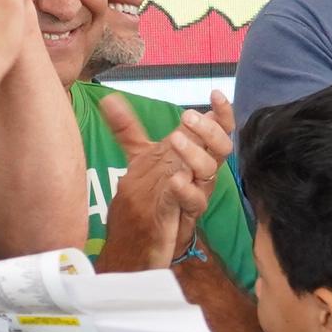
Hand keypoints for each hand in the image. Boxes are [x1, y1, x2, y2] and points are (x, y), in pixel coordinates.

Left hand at [94, 91, 231, 272]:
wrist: (143, 237)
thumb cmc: (150, 194)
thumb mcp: (137, 158)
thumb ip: (127, 130)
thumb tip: (110, 99)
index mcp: (194, 154)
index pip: (217, 129)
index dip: (221, 112)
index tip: (215, 94)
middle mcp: (200, 172)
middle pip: (221, 147)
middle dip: (208, 129)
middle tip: (187, 117)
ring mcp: (196, 193)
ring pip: (210, 171)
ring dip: (194, 153)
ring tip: (174, 139)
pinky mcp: (186, 215)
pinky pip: (195, 201)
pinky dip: (185, 189)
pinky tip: (175, 180)